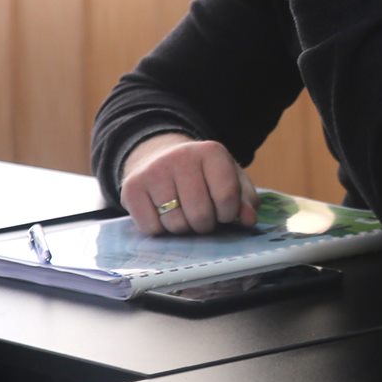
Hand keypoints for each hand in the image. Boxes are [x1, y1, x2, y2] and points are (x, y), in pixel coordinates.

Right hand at [119, 132, 257, 234]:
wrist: (160, 158)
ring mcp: (153, 171)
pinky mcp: (132, 188)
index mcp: (211, 152)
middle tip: (203, 217)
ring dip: (183, 228)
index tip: (224, 212)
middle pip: (200, 214)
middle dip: (205, 225)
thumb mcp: (230, 179)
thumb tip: (249, 219)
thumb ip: (244, 199)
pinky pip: (151, 228)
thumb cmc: (202, 175)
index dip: (228, 214)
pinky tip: (163, 214)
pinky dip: (160, 230)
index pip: (227, 196)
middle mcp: (181, 157)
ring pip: (175, 224)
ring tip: (183, 214)